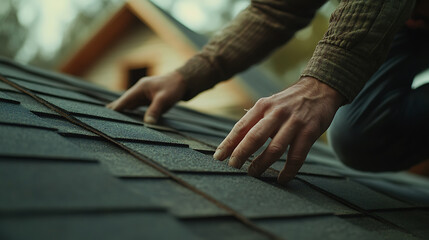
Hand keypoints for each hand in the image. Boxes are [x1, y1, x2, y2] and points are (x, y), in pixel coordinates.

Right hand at [107, 71, 185, 123]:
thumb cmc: (173, 88)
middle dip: (115, 108)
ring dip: (122, 110)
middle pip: (125, 101)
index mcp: (140, 88)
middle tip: (101, 116)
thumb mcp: (164, 99)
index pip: (125, 99)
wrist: (183, 82)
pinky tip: (126, 116)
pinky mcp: (148, 98)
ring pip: (130, 103)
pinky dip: (131, 110)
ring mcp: (144, 94)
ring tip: (110, 118)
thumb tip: (148, 123)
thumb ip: (155, 110)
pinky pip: (137, 105)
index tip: (106, 115)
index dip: (116, 107)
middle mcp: (140, 90)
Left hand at [213, 77, 344, 183]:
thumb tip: (233, 141)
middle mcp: (276, 113)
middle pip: (254, 137)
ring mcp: (294, 122)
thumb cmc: (289, 102)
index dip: (228, 143)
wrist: (320, 89)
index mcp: (262, 106)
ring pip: (275, 148)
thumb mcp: (269, 104)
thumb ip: (254, 121)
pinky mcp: (310, 131)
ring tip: (253, 174)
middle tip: (232, 168)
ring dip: (262, 164)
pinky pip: (297, 156)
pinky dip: (288, 170)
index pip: (241, 127)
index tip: (218, 158)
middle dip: (241, 154)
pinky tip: (282, 178)